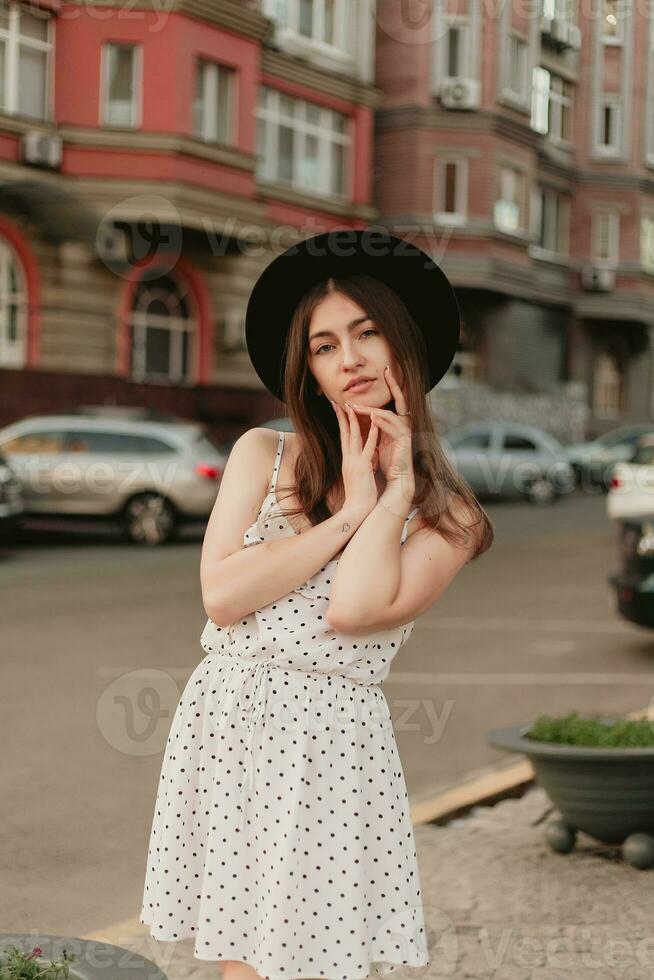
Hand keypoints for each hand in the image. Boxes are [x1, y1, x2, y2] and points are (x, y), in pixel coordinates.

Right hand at [329, 397, 379, 517]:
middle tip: (339, 401)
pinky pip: (368, 449)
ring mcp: (354, 462)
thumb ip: (359, 464)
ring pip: (353, 437)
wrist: (357, 511)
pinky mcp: (363, 468)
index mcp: (347, 460)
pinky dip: (371, 436)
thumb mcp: (358, 476)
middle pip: (344, 433)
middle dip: (342, 416)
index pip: (343, 437)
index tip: (339, 409)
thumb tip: (363, 456)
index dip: (341, 422)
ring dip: (354, 421)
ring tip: (353, 407)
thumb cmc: (359, 495)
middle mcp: (348, 459)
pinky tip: (375, 425)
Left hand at [350, 365, 414, 497]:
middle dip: (394, 383)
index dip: (392, 384)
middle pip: (401, 398)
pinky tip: (372, 416)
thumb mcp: (380, 440)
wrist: (396, 480)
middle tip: (387, 369)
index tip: (386, 369)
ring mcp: (405, 432)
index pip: (395, 399)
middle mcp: (404, 424)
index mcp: (398, 422)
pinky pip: (393, 428)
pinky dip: (381, 422)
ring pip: (389, 414)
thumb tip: (364, 413)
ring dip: (372, 409)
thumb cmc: (388, 461)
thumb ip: (376, 426)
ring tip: (357, 406)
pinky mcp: (404, 442)